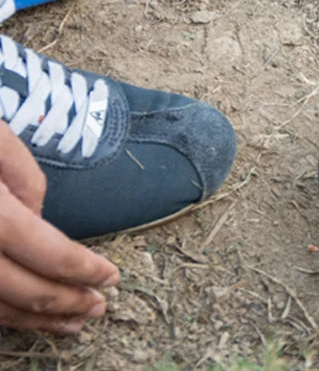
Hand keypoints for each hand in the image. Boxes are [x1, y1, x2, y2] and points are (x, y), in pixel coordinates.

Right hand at [0, 122, 118, 333]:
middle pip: (20, 290)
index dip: (83, 270)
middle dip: (64, 303)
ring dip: (32, 320)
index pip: (47, 253)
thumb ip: (24, 180)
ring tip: (70, 324)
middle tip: (98, 309)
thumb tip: (39, 220)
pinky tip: (21, 314)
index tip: (111, 276)